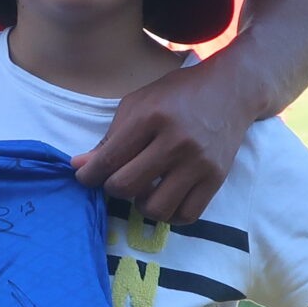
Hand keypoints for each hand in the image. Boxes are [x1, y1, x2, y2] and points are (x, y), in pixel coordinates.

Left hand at [71, 59, 247, 222]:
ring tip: (143, 190)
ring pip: (156, 208)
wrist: (228, 91)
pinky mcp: (216, 178)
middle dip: (112, 188)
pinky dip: (170, 214)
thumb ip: (109, 138)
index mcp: (151, 117)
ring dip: (141, 204)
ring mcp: (199, 162)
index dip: (89, 175)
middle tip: (116, 179)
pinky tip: (165, 198)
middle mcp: (176, 141)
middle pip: (127, 186)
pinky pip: (186, 215)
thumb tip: (79, 167)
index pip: (109, 160)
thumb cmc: (176, 95)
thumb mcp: (137, 105)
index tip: (86, 177)